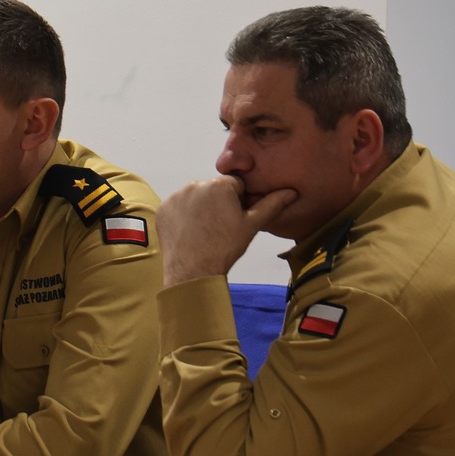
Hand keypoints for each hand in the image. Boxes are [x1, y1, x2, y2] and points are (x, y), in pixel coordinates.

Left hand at [159, 176, 295, 286]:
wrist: (192, 271)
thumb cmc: (225, 248)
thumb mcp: (252, 226)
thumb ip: (272, 204)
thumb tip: (291, 191)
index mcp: (219, 184)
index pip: (235, 185)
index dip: (239, 202)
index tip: (236, 219)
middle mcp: (195, 184)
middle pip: (214, 190)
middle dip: (219, 203)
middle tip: (221, 227)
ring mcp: (176, 196)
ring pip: (196, 197)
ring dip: (202, 208)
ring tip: (206, 231)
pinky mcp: (164, 208)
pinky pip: (178, 206)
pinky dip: (184, 216)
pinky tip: (191, 232)